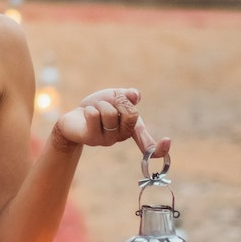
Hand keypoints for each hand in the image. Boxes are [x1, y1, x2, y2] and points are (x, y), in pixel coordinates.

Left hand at [52, 88, 170, 161]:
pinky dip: (90, 108)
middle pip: (131, 115)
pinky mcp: (91, 138)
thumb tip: (135, 95)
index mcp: (130, 129)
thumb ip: (127, 97)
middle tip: (109, 103)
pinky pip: (94, 115)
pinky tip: (86, 114)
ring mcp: (106, 140)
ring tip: (95, 110)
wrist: (73, 117)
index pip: (147, 143)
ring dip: (101, 104)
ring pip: (110, 113)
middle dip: (119, 102)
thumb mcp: (114, 97)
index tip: (167, 141)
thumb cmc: (97, 107)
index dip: (158, 146)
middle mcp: (120, 137)